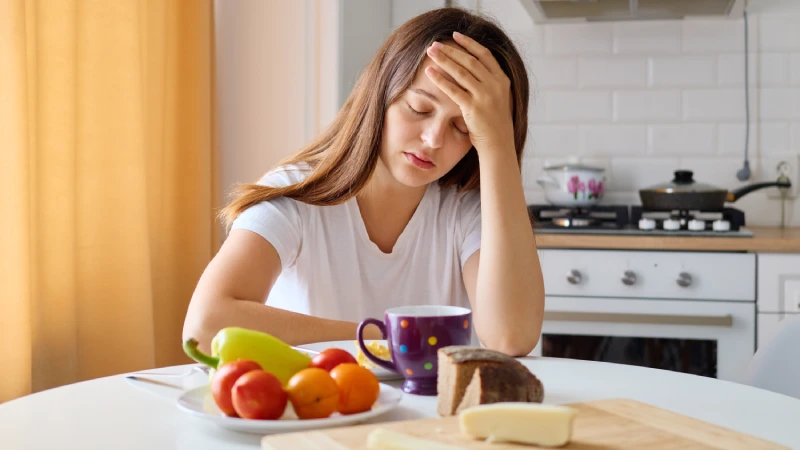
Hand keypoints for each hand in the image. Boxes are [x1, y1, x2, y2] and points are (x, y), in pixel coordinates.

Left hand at [425, 32, 513, 155]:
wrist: (499, 145)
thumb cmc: (495, 124)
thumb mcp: (499, 98)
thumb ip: (489, 83)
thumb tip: (474, 70)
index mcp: (502, 80)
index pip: (484, 55)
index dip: (469, 44)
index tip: (455, 35)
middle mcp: (495, 85)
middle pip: (470, 61)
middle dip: (451, 50)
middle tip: (435, 44)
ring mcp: (485, 96)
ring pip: (461, 72)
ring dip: (444, 59)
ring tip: (430, 52)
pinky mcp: (473, 108)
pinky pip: (453, 90)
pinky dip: (440, 79)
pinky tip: (429, 72)